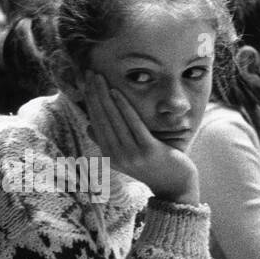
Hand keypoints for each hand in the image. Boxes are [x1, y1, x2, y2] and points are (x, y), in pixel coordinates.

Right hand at [80, 72, 198, 204]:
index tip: (85, 83)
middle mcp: (117, 156)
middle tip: (89, 73)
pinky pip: (134, 124)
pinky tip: (116, 91)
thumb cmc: (152, 166)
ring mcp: (132, 154)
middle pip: (102, 119)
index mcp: (109, 156)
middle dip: (94, 94)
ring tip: (99, 77)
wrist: (174, 185)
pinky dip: (124, 106)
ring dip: (105, 95)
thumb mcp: (125, 156)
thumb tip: (89, 127)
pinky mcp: (148, 151)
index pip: (96, 123)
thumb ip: (108, 142)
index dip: (89, 102)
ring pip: (114, 119)